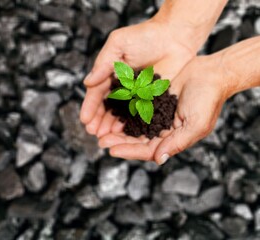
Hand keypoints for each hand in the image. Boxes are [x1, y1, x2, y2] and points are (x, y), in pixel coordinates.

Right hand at [80, 19, 194, 139]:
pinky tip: (122, 132)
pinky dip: (129, 124)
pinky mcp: (150, 99)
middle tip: (93, 132)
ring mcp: (135, 94)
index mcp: (109, 73)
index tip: (85, 119)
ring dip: (110, 125)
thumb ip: (103, 64)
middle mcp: (120, 86)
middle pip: (106, 107)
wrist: (175, 37)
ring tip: (104, 136)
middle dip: (98, 120)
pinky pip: (137, 114)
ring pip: (119, 113)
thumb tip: (87, 82)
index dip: (90, 106)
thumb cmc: (145, 36)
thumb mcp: (118, 44)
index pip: (96, 93)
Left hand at [99, 56, 227, 164]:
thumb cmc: (208, 99)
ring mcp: (156, 115)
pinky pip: (134, 108)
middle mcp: (162, 129)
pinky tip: (110, 112)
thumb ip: (177, 143)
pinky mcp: (152, 100)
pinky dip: (123, 112)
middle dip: (118, 141)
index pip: (147, 150)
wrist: (211, 73)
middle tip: (100, 141)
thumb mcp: (195, 124)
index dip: (129, 150)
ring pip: (132, 126)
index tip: (111, 150)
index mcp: (172, 138)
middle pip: (136, 140)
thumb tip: (158, 160)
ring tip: (100, 129)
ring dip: (117, 129)